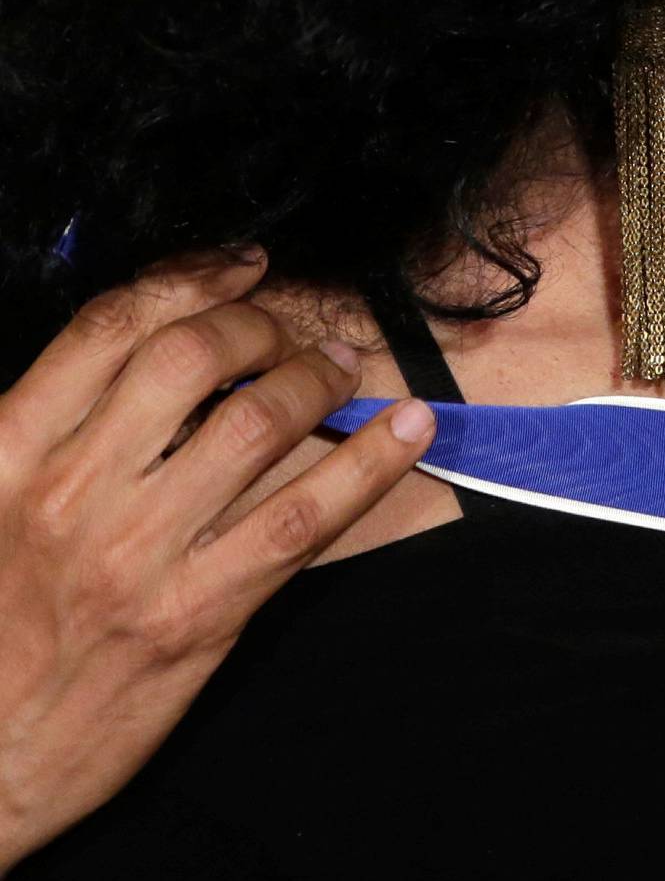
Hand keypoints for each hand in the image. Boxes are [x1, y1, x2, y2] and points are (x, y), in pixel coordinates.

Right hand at [0, 251, 434, 874]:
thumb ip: (52, 431)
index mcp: (7, 454)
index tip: (240, 265)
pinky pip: (305, 514)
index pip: (110, 326)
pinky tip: (409, 429)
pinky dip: (370, 460)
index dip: (189, 277)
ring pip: (257, 419)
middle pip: (191, 355)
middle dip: (261, 324)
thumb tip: (152, 352)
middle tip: (291, 332)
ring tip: (343, 372)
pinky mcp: (197, 615)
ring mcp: (138, 554)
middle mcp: (70, 492)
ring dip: (318, 378)